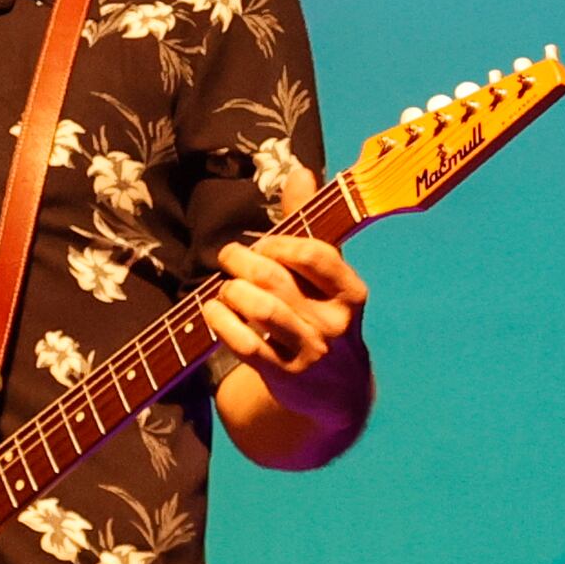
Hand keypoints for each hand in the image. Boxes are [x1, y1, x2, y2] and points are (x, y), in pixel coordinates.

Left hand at [203, 233, 364, 382]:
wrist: (339, 391)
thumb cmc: (324, 314)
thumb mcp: (327, 276)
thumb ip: (310, 224)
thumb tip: (299, 173)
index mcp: (351, 292)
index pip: (314, 254)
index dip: (278, 243)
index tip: (262, 245)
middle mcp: (335, 323)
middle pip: (276, 280)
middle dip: (242, 261)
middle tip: (230, 257)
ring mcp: (312, 352)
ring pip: (261, 310)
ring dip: (232, 291)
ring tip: (226, 288)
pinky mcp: (286, 376)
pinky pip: (246, 344)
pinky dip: (222, 323)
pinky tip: (213, 312)